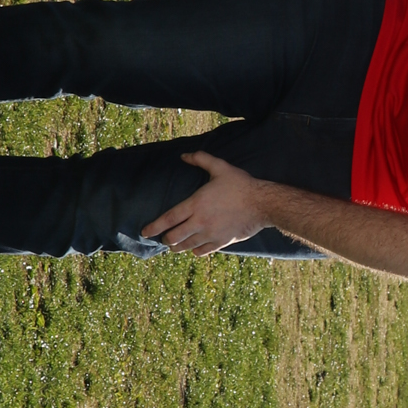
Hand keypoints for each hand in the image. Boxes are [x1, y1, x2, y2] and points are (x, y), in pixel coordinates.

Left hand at [141, 151, 267, 255]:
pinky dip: (194, 250)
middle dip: (166, 238)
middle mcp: (200, 222)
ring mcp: (210, 234)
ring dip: (177, 247)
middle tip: (164, 237)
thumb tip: (184, 156)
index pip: (168, 219)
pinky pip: (201, 252)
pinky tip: (194, 247)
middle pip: (174, 237)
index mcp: (196, 204)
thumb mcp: (220, 167)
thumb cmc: (241, 184)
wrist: (262, 203)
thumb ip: (200, 159)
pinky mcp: (221, 242)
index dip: (153, 227)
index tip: (144, 231)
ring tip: (175, 245)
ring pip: (186, 246)